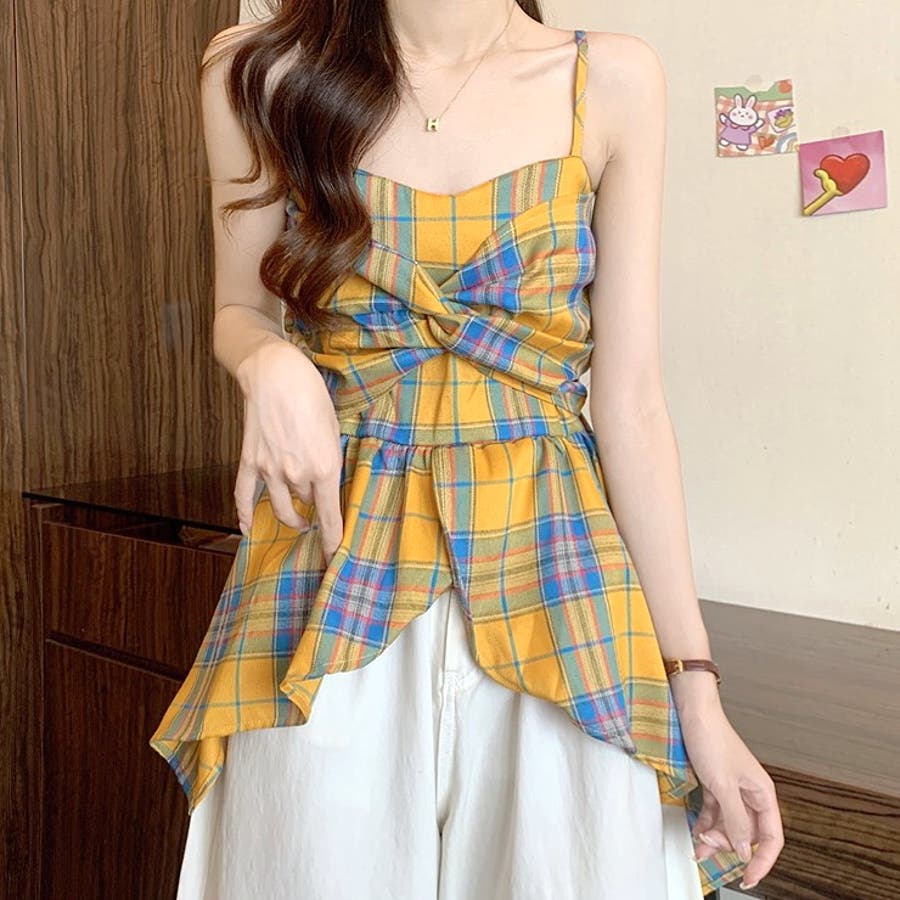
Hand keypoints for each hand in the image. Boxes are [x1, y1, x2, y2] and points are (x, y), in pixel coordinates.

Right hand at [233, 339, 343, 563]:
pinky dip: (244, 515)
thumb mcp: (334, 430)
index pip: (330, 516)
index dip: (334, 540)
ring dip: (291, 516)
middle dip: (316, 505)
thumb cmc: (312, 395)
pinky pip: (245, 496)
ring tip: (299, 520)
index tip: (335, 556)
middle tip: (322, 509)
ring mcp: (270, 470)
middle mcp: (296, 474)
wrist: (276, 373)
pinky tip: (247, 529)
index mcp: (325, 467)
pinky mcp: (250, 461)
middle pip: (309, 505)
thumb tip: (328, 482)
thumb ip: (331, 461)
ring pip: (282, 506)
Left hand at [677, 694, 784, 889]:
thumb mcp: (723, 785)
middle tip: (709, 846)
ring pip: (730, 825)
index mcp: (762, 792)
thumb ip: (736, 820)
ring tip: (699, 843)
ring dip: (716, 837)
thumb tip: (747, 850)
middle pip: (748, 833)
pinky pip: (715, 813)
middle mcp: (749, 792)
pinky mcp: (714, 783)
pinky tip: (697, 831)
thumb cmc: (711, 738)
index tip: (749, 876)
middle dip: (730, 845)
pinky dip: (706, 824)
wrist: (691, 712)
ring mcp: (731, 788)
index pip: (771, 837)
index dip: (763, 860)